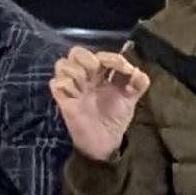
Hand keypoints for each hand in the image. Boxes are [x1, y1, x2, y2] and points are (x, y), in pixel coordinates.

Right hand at [51, 44, 150, 161]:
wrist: (105, 142)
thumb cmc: (115, 118)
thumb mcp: (131, 99)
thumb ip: (139, 84)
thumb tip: (137, 71)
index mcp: (102, 74)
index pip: (101, 55)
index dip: (112, 57)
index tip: (125, 69)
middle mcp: (85, 78)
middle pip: (76, 52)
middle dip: (87, 59)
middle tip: (97, 73)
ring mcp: (73, 88)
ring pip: (62, 64)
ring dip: (75, 72)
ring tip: (85, 86)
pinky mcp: (64, 100)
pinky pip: (56, 84)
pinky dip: (65, 85)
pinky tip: (76, 95)